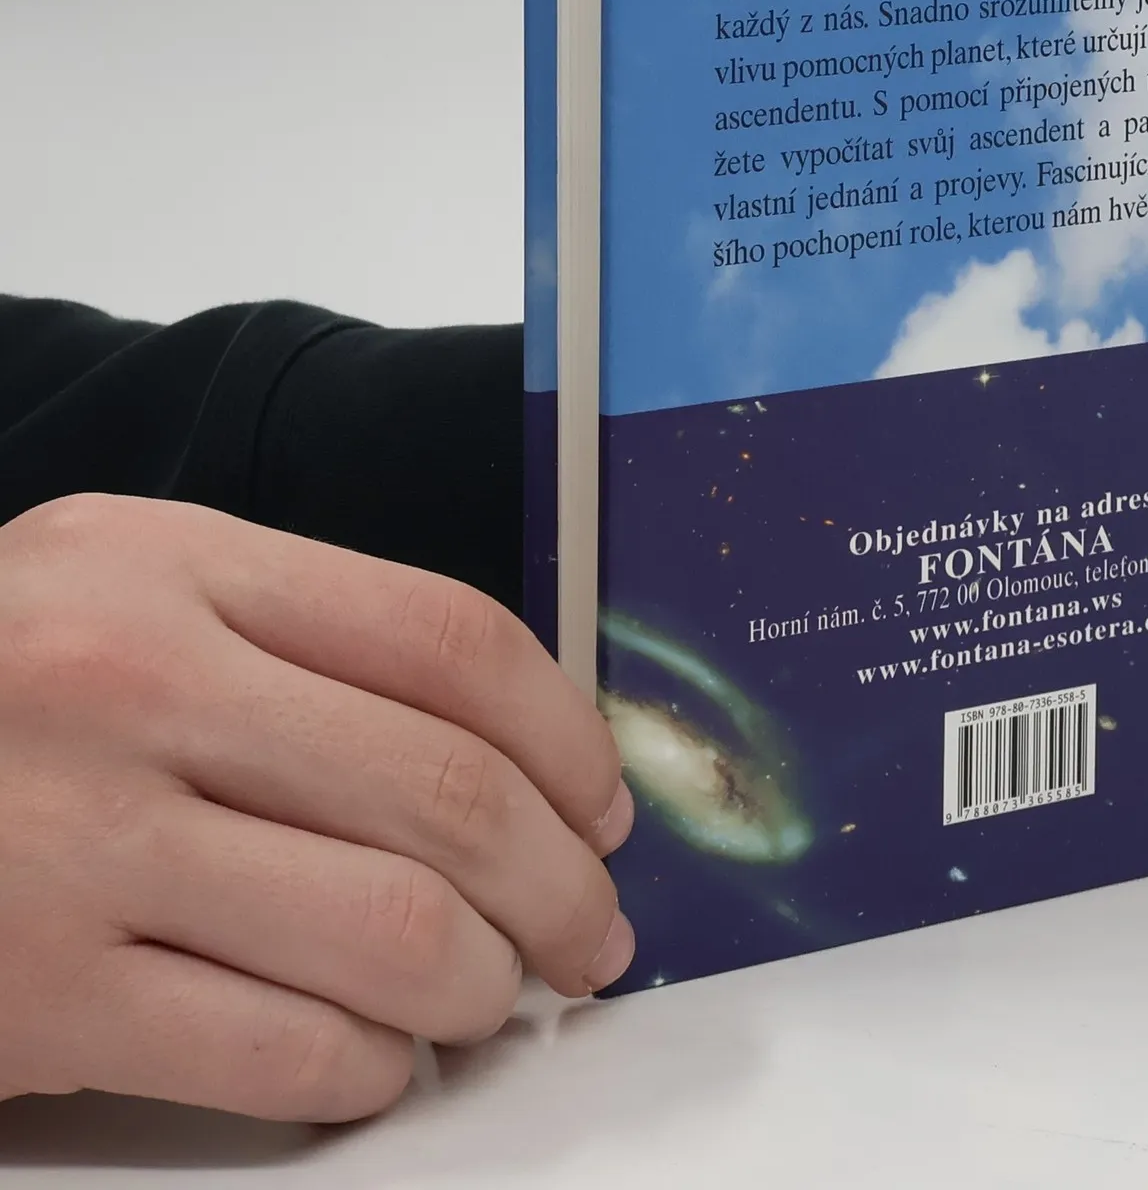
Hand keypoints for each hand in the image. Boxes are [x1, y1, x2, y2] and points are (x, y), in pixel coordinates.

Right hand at [0, 495, 635, 1122]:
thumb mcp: (129, 589)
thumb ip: (305, 638)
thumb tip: (516, 747)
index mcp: (177, 564)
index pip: (451, 639)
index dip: (568, 733)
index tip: (605, 799)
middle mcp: (132, 683)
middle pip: (448, 792)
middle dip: (564, 883)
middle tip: (595, 928)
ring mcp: (75, 844)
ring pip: (389, 934)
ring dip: (484, 984)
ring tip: (498, 993)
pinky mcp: (32, 999)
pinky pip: (279, 1052)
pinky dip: (368, 1069)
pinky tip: (376, 1055)